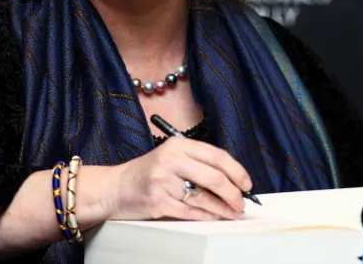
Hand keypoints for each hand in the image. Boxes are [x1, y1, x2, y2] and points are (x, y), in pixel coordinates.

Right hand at [105, 136, 251, 221]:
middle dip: (233, 193)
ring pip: (204, 197)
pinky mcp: (157, 201)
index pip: (216, 155)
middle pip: (214, 177)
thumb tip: (232, 180)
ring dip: (223, 209)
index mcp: (178, 145)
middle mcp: (170, 159)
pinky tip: (214, 217)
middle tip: (241, 203)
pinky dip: (205, 216)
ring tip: (232, 214)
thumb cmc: (147, 174)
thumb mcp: (171, 158)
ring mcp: (163, 180)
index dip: (237, 171)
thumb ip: (197, 163)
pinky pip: (189, 211)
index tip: (247, 184)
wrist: (115, 188)